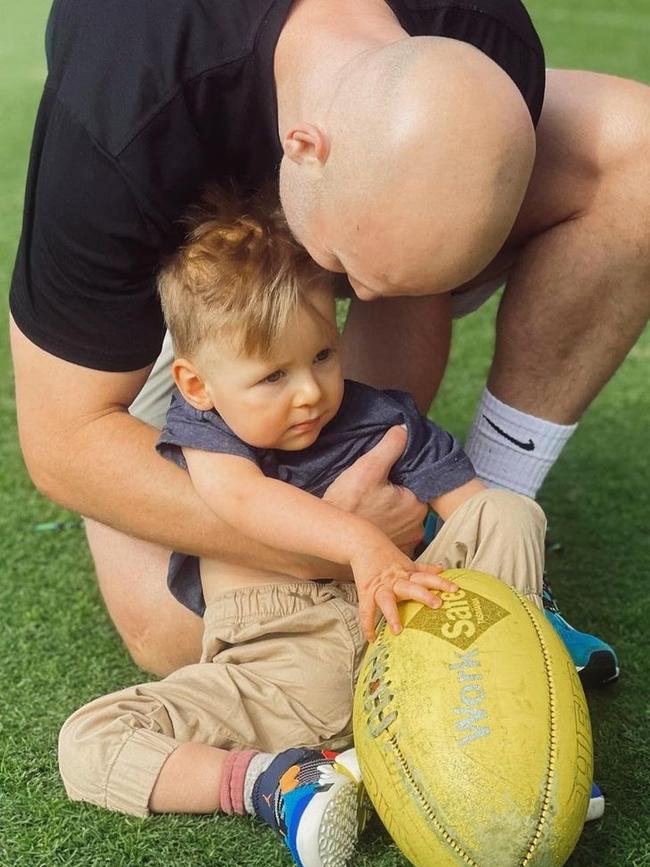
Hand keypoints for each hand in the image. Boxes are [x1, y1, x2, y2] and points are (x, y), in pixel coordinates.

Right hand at [322, 426, 426, 549]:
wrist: (329, 536)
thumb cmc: (347, 503)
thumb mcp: (367, 467)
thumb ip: (390, 446)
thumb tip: (404, 429)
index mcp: (416, 505)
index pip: (416, 484)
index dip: (401, 477)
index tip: (384, 476)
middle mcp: (417, 528)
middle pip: (410, 503)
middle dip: (397, 495)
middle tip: (374, 491)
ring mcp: (406, 544)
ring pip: (403, 520)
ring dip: (392, 513)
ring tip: (371, 506)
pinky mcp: (393, 554)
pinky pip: (395, 536)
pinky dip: (386, 529)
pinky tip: (372, 522)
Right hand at [351, 542, 458, 641]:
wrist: (362, 543)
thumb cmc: (386, 556)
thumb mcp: (406, 562)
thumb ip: (423, 568)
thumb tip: (441, 569)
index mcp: (407, 573)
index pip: (427, 577)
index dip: (441, 582)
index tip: (455, 589)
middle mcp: (395, 580)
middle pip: (411, 587)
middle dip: (424, 595)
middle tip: (437, 604)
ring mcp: (380, 586)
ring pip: (387, 599)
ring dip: (392, 614)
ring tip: (397, 630)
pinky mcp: (365, 592)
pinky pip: (366, 610)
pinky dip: (368, 625)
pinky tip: (372, 638)